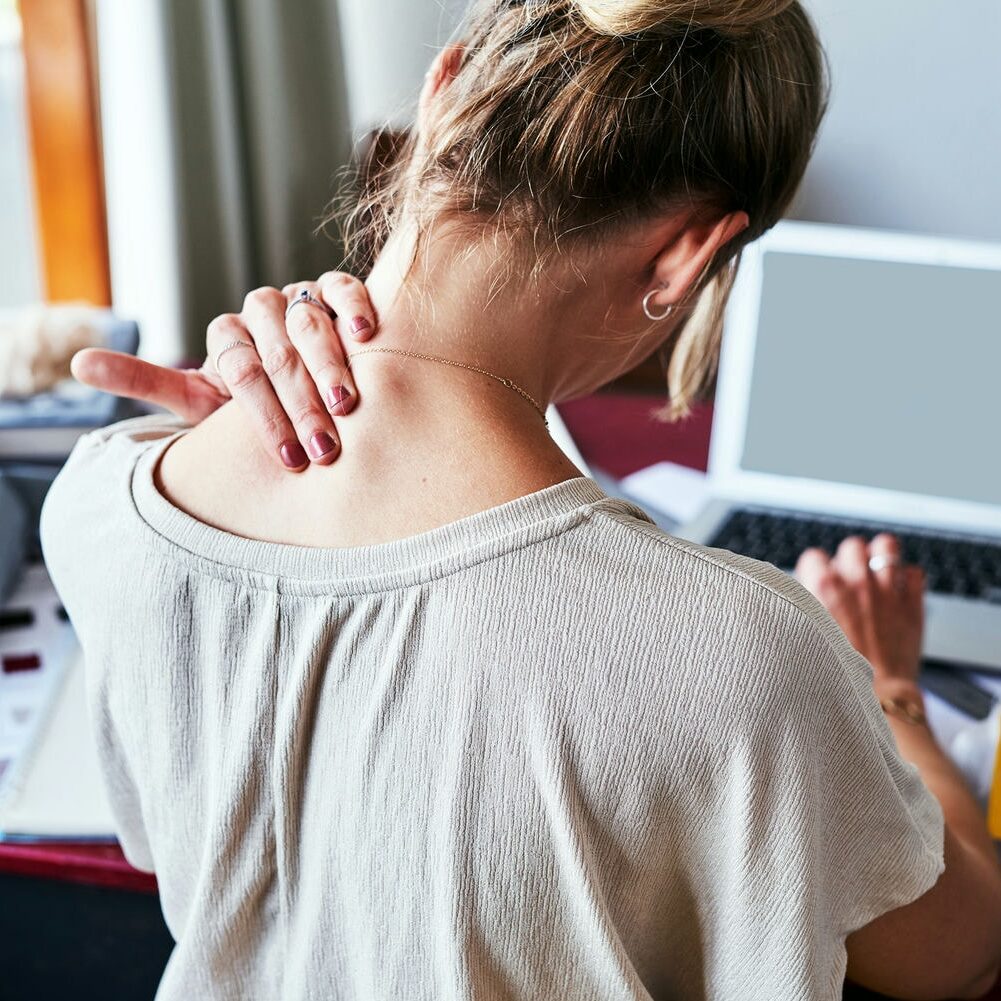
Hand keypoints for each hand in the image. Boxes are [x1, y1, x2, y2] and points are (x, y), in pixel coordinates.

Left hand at [69, 271, 376, 470]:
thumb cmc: (249, 407)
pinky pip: (342, 287)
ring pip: (308, 321)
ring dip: (330, 365)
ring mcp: (296, 298)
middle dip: (301, 404)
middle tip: (323, 447)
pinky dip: (354, 308)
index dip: (263, 416)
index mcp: (225, 337)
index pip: (240, 371)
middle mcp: (258, 312)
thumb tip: (76, 364)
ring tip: (348, 404)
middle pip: (276, 352)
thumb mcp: (198, 401)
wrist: (305, 389)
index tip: (287, 458)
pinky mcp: (332, 289)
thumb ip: (146, 382)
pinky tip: (366, 336)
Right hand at [794, 533, 925, 685]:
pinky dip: (907, 579)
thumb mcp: (804, 634)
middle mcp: (856, 582)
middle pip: (851, 546)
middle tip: (847, 578)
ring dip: (879, 557)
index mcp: (824, 587)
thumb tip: (800, 596)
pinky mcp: (913, 604)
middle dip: (848, 559)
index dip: (815, 571)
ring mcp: (888, 590)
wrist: (875, 697)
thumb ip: (803, 608)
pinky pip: (914, 572)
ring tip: (876, 571)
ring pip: (886, 547)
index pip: (814, 557)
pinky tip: (898, 590)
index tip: (817, 583)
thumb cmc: (835, 672)